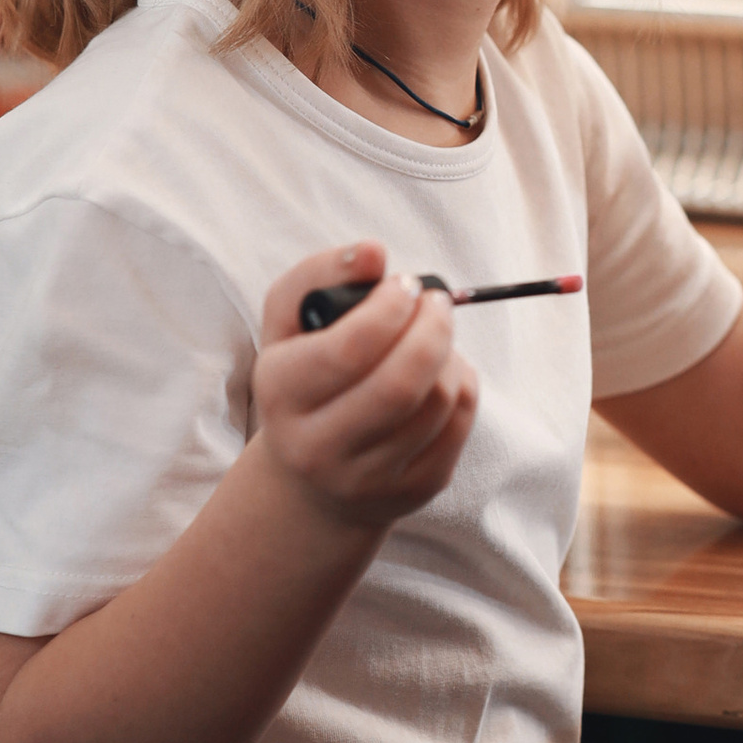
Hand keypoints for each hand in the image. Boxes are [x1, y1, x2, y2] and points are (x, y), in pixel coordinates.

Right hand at [251, 241, 479, 529]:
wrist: (311, 475)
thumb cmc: (305, 378)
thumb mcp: (289, 324)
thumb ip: (320, 274)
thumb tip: (373, 252)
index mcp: (280, 395)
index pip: (349, 350)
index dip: (390, 308)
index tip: (405, 285)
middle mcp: (317, 447)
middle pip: (401, 383)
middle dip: (433, 327)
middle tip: (436, 302)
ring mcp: (367, 478)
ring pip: (438, 402)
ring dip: (449, 353)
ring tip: (432, 337)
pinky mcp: (413, 491)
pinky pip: (460, 425)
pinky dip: (463, 385)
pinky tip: (441, 375)